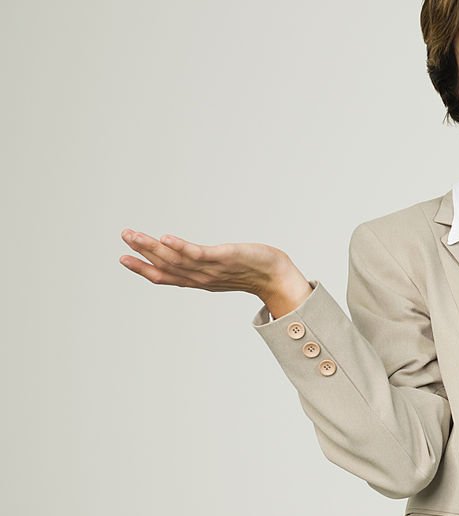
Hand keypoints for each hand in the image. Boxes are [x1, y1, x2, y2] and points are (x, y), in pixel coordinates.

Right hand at [118, 229, 309, 309]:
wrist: (277, 276)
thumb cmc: (252, 270)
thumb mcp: (223, 269)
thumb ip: (205, 265)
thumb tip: (196, 258)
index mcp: (199, 280)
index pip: (165, 276)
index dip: (143, 269)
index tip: (123, 258)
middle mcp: (201, 277)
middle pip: (165, 266)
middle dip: (142, 253)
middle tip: (124, 237)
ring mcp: (211, 268)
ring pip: (176, 259)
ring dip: (152, 247)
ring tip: (134, 235)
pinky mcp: (224, 258)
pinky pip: (198, 254)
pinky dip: (180, 247)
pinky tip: (165, 237)